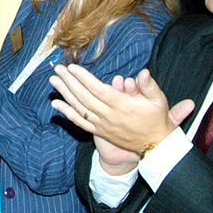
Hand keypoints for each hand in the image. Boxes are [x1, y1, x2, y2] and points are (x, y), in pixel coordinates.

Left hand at [49, 64, 194, 160]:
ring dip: (65, 94)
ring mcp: (103, 125)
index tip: (72, 67)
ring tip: (53, 81)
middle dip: (69, 82)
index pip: (98, 89)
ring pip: (80, 108)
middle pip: (84, 97)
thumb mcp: (158, 100)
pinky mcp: (100, 132)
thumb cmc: (156, 118)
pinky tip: (56, 104)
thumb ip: (149, 85)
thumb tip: (144, 72)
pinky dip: (67, 113)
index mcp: (122, 105)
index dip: (83, 78)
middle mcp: (109, 115)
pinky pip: (80, 122)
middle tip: (58, 69)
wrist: (155, 145)